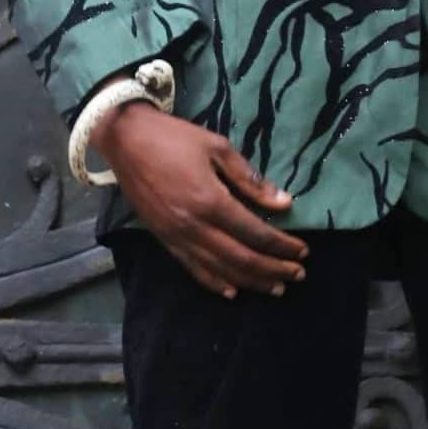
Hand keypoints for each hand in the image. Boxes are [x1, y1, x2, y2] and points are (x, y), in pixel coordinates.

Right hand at [101, 104, 307, 300]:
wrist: (125, 140)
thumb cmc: (174, 138)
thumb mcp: (217, 147)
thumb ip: (250, 179)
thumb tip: (284, 202)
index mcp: (210, 200)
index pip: (255, 233)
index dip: (282, 246)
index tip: (302, 251)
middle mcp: (194, 226)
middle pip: (241, 258)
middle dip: (272, 269)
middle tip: (298, 275)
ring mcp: (176, 237)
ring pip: (219, 270)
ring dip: (250, 281)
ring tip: (275, 288)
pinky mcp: (163, 240)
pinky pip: (192, 269)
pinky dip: (215, 283)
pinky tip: (232, 291)